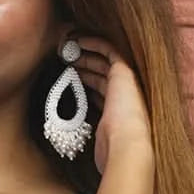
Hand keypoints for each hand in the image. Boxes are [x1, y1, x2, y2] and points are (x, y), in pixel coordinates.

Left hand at [75, 37, 151, 174]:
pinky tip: (78, 42)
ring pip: (104, 61)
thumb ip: (86, 135)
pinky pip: (109, 50)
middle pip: (102, 75)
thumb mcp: (93, 142)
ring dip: (85, 54)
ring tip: (67, 50)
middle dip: (84, 66)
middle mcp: (124, 95)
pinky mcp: (124, 72)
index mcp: (119, 112)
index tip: (70, 77)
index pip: (102, 92)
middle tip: (66, 60)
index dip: (86, 82)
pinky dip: (94, 43)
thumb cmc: (111, 151)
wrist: (127, 147)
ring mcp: (126, 83)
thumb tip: (70, 141)